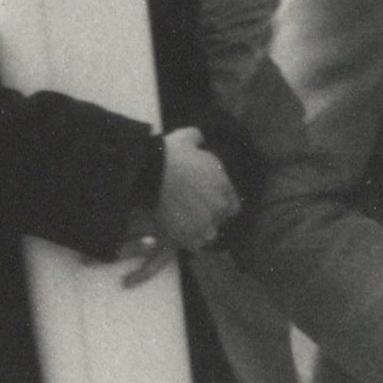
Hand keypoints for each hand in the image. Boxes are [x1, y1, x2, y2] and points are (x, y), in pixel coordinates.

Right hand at [152, 127, 239, 252]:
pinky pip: (193, 245)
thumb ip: (198, 139)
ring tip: (183, 224)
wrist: (150, 173)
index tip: (206, 200)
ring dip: (199, 229)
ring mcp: (204, 225)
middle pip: (218, 219)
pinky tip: (177, 233)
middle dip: (208, 215)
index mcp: (223, 187)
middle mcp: (218, 209)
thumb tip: (199, 137)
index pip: (232, 205)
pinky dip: (187, 240)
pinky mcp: (189, 237)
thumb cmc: (171, 154)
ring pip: (207, 233)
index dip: (219, 202)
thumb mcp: (187, 138)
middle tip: (191, 210)